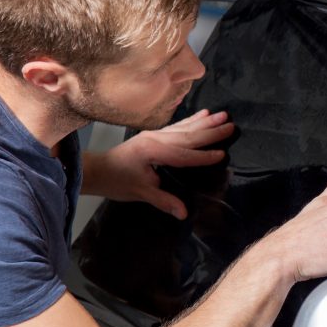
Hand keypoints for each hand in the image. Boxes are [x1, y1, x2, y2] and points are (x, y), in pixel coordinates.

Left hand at [82, 109, 234, 218]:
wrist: (96, 170)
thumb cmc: (117, 182)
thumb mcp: (139, 193)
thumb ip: (163, 200)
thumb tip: (184, 213)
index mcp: (152, 152)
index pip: (183, 155)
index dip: (202, 156)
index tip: (222, 155)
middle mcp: (155, 139)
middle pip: (187, 136)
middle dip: (210, 132)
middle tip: (231, 126)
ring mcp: (155, 134)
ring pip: (185, 127)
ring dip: (205, 122)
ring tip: (223, 116)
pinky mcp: (155, 134)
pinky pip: (178, 126)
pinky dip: (192, 119)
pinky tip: (204, 113)